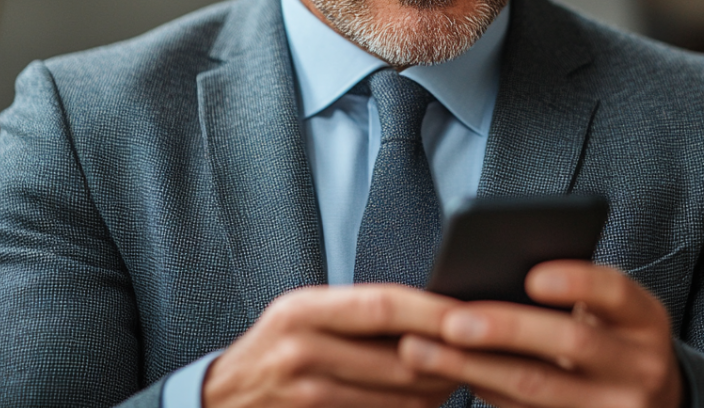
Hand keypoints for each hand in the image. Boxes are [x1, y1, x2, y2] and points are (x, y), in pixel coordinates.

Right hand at [203, 283, 460, 407]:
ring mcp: (305, 396)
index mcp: (303, 310)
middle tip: (482, 352)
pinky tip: (426, 401)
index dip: (432, 311)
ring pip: (398, 398)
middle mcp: (301, 350)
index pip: (382, 306)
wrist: (220, 400)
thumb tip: (431, 311)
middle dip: (448, 358)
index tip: (472, 312)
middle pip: (398, 358)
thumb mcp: (301, 315)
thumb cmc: (274, 349)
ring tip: (461, 376)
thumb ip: (356, 312)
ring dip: (437, 391)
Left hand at [397, 261, 683, 407]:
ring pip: (537, 388)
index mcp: (645, 320)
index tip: (532, 276)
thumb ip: (574, 289)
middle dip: (506, 329)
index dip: (577, 282)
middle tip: (451, 321)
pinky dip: (483, 392)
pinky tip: (446, 374)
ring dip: (473, 368)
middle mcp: (640, 367)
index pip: (616, 292)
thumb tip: (498, 269)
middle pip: (571, 343)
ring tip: (422, 349)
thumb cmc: (612, 335)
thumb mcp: (611, 310)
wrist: (650, 400)